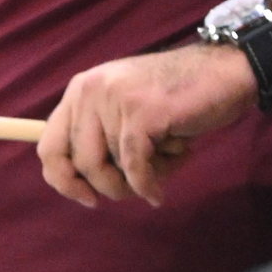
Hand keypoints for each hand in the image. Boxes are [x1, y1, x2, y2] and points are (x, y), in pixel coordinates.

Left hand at [40, 41, 256, 206]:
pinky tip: (158, 194)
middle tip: (138, 187)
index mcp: (80, 90)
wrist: (224, 72)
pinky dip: (147, 186)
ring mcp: (114, 100)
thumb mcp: (126, 109)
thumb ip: (101, 137)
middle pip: (79, 163)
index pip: (48, 146)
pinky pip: (134, 167)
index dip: (63, 181)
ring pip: (109, 168)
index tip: (87, 199)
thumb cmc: (177, 98)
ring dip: (141, 179)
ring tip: (167, 160)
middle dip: (109, 186)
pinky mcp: (141, 113)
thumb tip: (81, 185)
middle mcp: (89, 91)